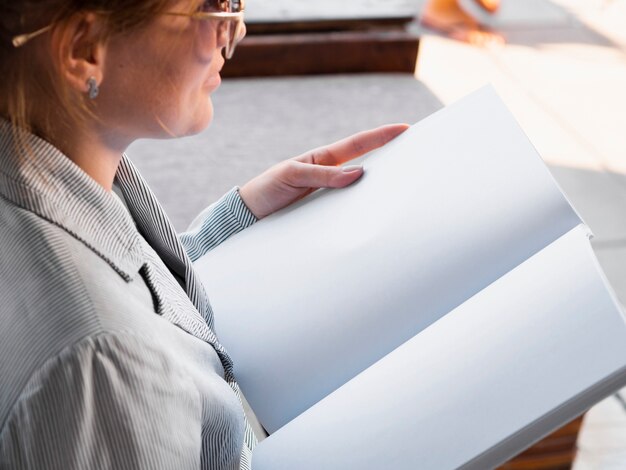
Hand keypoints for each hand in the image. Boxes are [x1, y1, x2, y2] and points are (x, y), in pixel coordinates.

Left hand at [239, 124, 408, 218]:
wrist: (251, 214)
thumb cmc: (269, 188)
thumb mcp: (292, 176)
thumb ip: (322, 175)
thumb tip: (358, 173)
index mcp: (324, 159)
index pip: (358, 145)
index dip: (382, 136)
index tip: (405, 129)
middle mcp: (332, 175)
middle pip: (368, 163)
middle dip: (391, 156)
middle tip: (417, 152)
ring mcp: (332, 194)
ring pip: (363, 187)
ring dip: (382, 185)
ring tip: (406, 183)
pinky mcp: (327, 213)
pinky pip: (351, 208)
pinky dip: (366, 208)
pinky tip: (379, 212)